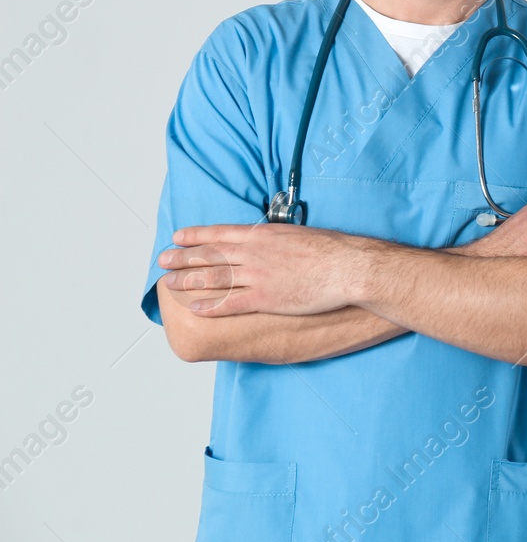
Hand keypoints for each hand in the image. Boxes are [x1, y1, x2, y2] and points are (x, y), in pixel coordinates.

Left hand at [159, 223, 371, 316]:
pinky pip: (231, 303)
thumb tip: (268, 242)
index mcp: (263, 235)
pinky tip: (196, 308)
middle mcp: (255, 253)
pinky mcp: (266, 298)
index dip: (196, 236)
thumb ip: (277, 240)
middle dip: (183, 258)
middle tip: (163, 261)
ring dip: (189, 280)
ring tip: (170, 283)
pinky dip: (211, 306)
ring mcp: (259, 276)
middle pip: (210, 255)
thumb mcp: (299, 234)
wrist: (347, 267)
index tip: (178, 237)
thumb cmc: (332, 250)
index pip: (220, 233)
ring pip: (214, 278)